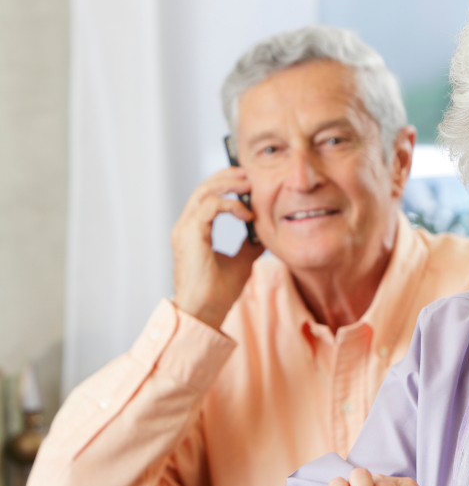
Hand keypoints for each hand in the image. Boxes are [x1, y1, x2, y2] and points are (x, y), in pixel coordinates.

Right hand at [171, 167, 263, 329]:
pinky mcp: (190, 234)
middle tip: (249, 173)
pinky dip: (230, 205)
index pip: (206, 198)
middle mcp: (186, 227)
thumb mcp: (242, 261)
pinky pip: (209, 206)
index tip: (248, 183)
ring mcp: (185, 229)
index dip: (225, 186)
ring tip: (249, 185)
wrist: (205, 311)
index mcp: (194, 231)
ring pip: (204, 192)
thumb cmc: (218, 292)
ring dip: (228, 184)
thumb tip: (266, 231)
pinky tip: (247, 214)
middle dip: (227, 177)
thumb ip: (250, 243)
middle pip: (203, 188)